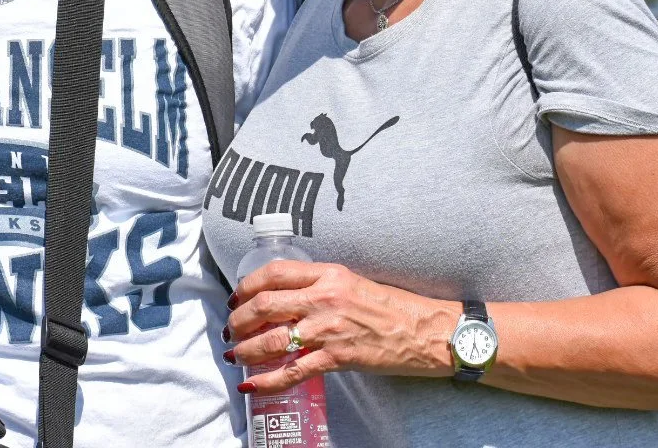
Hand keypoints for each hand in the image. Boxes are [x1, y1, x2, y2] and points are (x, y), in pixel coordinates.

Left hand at [226, 260, 459, 394]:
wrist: (427, 332)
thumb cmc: (393, 307)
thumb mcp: (352, 282)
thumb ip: (319, 285)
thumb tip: (285, 296)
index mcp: (328, 274)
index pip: (275, 272)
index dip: (247, 285)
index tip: (236, 296)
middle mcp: (324, 298)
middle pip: (265, 304)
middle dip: (239, 318)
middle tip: (230, 327)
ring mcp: (329, 328)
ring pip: (272, 338)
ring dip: (246, 348)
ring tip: (234, 354)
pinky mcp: (337, 357)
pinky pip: (293, 370)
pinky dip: (268, 380)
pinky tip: (251, 384)